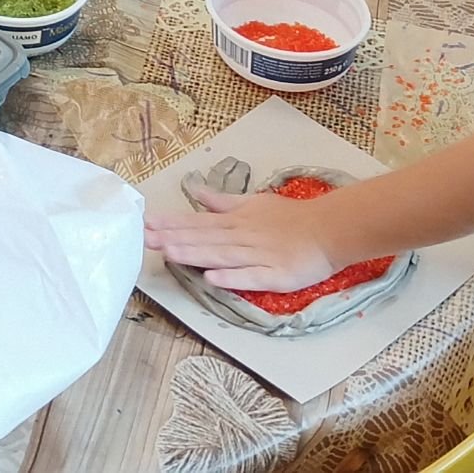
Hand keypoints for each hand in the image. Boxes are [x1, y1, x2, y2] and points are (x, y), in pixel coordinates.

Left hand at [146, 179, 349, 294]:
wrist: (328, 230)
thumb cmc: (290, 218)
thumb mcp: (254, 203)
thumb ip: (223, 201)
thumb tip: (196, 192)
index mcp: (237, 221)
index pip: (199, 222)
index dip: (172, 223)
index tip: (146, 223)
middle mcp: (242, 237)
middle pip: (204, 238)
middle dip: (173, 238)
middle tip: (144, 238)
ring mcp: (258, 257)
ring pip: (221, 255)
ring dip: (195, 254)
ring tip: (168, 253)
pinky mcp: (275, 276)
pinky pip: (250, 278)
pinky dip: (231, 278)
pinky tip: (211, 280)